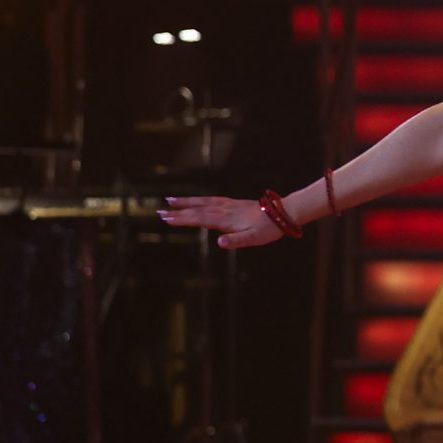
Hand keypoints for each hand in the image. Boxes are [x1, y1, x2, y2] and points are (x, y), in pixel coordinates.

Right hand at [161, 194, 286, 249]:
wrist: (283, 213)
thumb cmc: (268, 229)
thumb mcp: (254, 238)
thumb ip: (237, 240)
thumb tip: (220, 242)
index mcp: (225, 219)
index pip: (199, 219)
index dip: (182, 219)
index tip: (166, 218)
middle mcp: (224, 210)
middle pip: (197, 210)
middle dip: (178, 211)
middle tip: (159, 211)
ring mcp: (228, 205)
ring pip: (203, 202)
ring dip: (186, 202)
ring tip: (171, 200)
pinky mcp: (234, 203)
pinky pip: (212, 199)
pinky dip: (200, 199)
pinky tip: (196, 200)